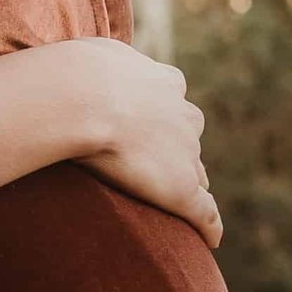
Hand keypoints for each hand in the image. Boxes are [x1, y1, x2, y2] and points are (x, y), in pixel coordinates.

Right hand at [70, 41, 222, 248]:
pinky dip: (209, 225)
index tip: (150, 131)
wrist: (84, 97)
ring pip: (196, 174)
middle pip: (189, 141)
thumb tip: (85, 61)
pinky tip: (211, 239)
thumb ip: (104, 60)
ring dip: (187, 184)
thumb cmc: (80, 74)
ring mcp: (185, 154)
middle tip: (158, 167)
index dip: (164, 121)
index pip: (174, 107)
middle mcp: (183, 116)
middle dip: (179, 151)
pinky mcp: (181, 189)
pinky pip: (204, 212)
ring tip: (174, 204)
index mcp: (166, 84)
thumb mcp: (95, 53)